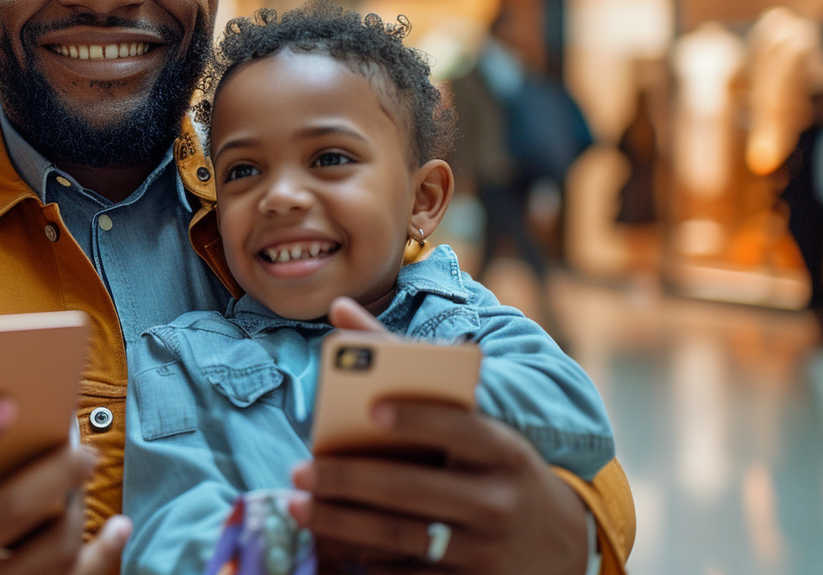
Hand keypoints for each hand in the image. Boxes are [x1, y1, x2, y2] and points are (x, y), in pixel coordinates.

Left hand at [287, 297, 591, 574]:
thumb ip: (405, 363)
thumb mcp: (473, 418)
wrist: (557, 542)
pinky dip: (365, 558)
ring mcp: (484, 549)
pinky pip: (408, 573)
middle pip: (413, 489)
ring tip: (298, 506)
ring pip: (401, 536)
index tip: (373, 408)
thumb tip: (340, 307)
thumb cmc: (493, 463)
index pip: (460, 427)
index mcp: (503, 449)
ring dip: (342, 523)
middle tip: (300, 471)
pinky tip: (331, 542)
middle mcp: (498, 500)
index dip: (420, 417)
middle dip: (349, 480)